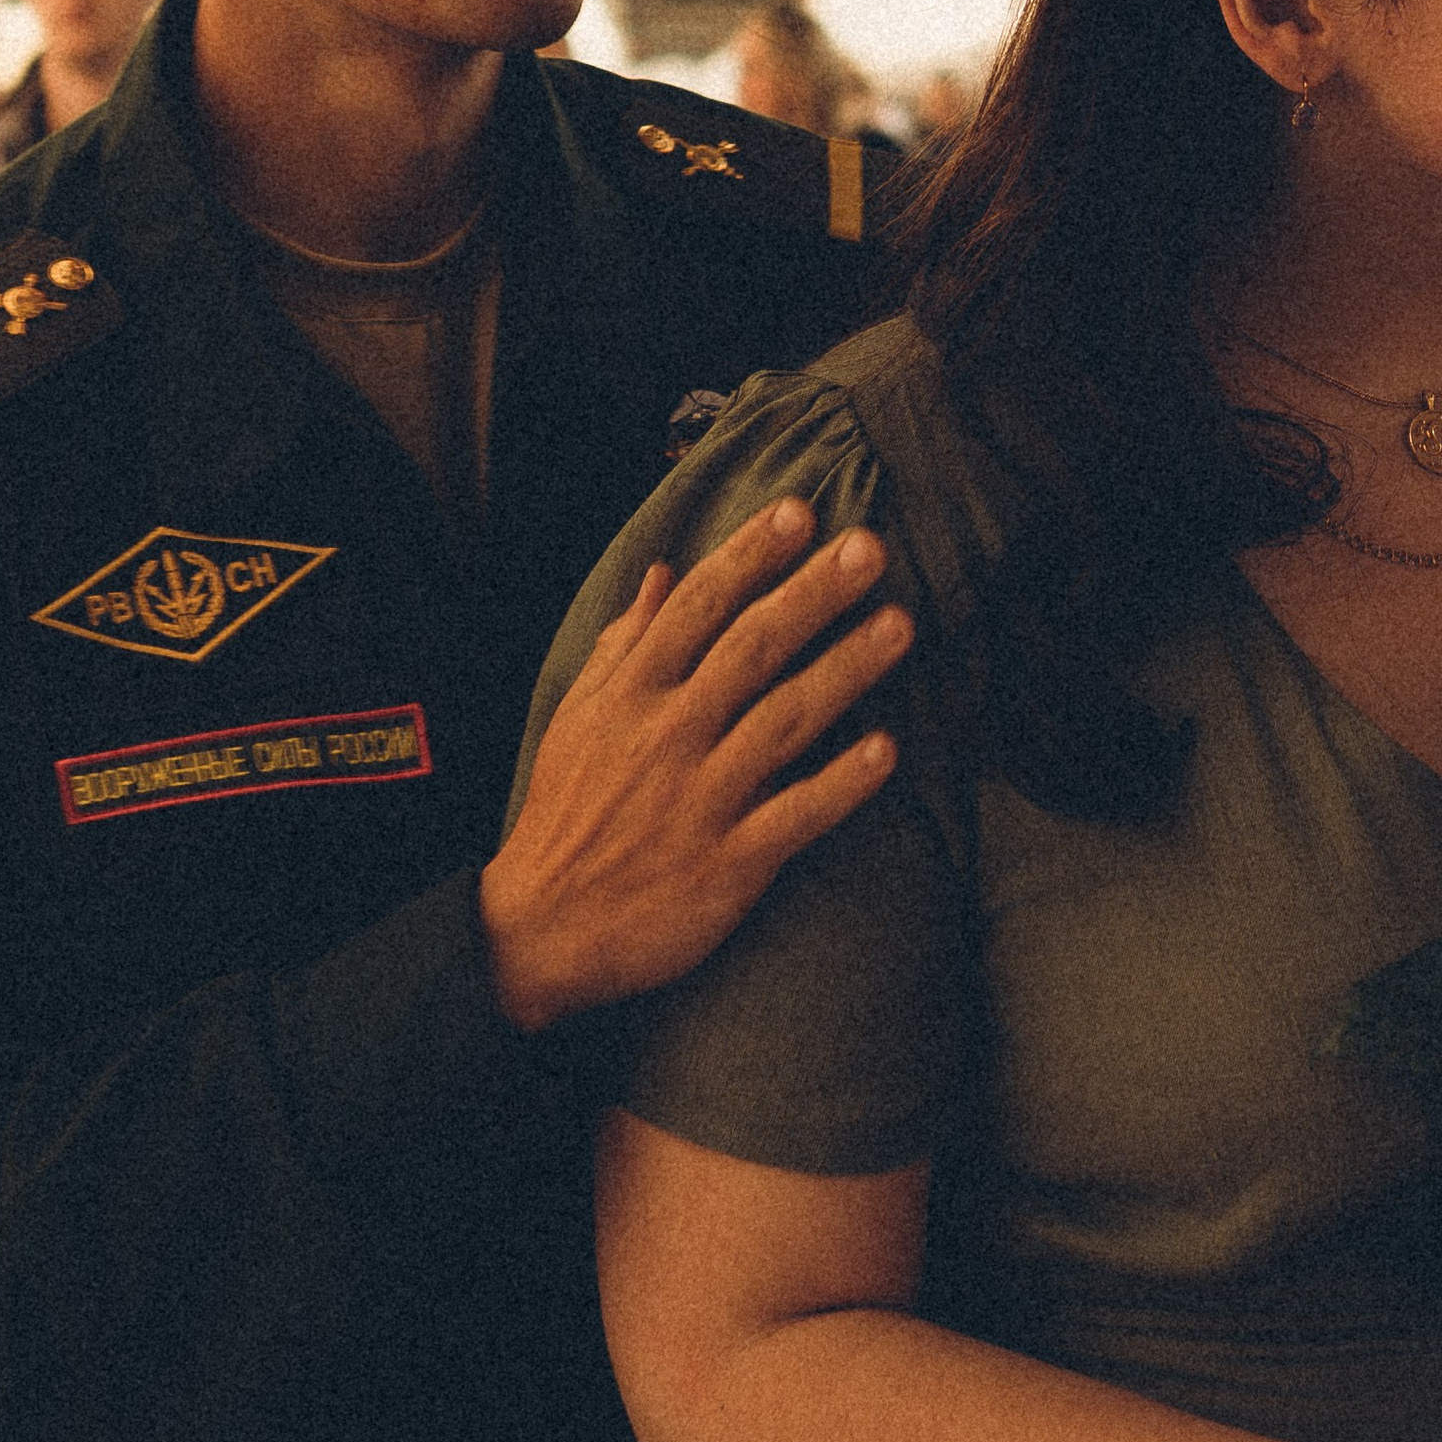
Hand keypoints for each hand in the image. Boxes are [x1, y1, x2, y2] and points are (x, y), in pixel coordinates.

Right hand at [482, 500, 911, 1031]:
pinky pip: (794, 816)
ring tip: (899, 625)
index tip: (799, 510)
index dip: (749, 556)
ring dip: (844, 671)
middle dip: (811, 594)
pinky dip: (839, 784)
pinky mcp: (728, 863)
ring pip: (782, 721)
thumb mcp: (578, 716)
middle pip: (750, 650)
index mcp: (630, 695)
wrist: (541, 930)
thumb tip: (664, 571)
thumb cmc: (567, 812)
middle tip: (869, 548)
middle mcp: (667, 737)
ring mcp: (700, 800)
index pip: (698, 608)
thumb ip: (626, 641)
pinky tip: (886, 750)